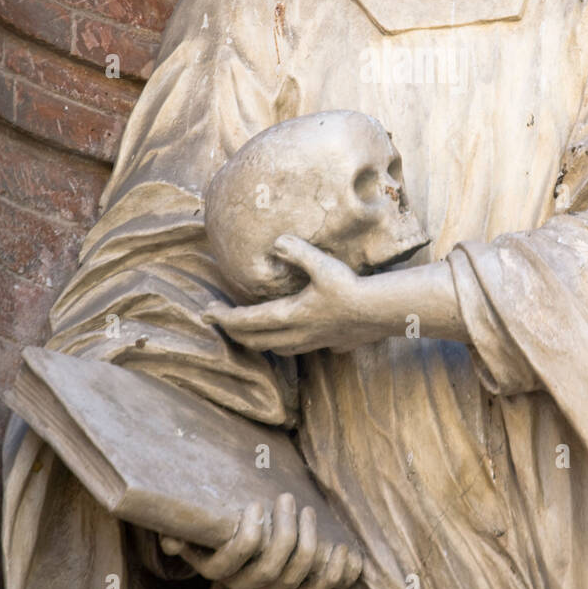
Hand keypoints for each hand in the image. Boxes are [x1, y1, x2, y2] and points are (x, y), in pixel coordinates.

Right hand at [159, 494, 361, 588]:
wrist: (245, 519)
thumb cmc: (220, 512)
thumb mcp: (199, 516)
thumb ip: (184, 524)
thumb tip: (169, 540)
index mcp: (218, 567)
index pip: (232, 563)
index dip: (246, 538)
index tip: (254, 504)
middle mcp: (245, 583)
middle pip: (269, 571)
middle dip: (283, 534)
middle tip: (287, 499)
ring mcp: (272, 588)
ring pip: (294, 581)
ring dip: (308, 546)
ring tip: (309, 512)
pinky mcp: (297, 588)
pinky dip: (333, 574)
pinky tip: (343, 550)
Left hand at [203, 236, 387, 354]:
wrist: (380, 313)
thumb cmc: (350, 289)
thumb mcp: (322, 265)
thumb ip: (298, 252)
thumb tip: (277, 240)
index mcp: (289, 316)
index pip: (245, 321)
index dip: (223, 317)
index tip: (206, 312)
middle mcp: (296, 334)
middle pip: (255, 341)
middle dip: (234, 332)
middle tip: (220, 320)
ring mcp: (313, 343)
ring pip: (276, 348)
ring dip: (259, 340)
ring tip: (252, 329)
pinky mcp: (330, 344)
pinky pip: (299, 348)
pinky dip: (286, 342)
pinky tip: (294, 334)